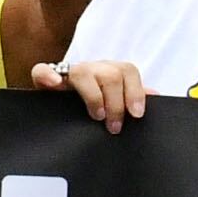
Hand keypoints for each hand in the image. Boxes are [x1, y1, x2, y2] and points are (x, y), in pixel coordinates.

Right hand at [31, 56, 150, 130]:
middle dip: (116, 102)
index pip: (127, 71)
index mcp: (110, 72)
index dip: (135, 91)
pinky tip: (55, 84)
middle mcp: (91, 69)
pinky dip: (48, 75)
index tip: (136, 114)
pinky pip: (42, 70)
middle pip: (110, 74)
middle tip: (115, 127)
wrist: (61, 110)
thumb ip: (132, 97)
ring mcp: (67, 73)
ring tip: (96, 116)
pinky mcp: (45, 79)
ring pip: (82, 71)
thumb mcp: (116, 103)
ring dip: (93, 96)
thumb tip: (156, 95)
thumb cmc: (95, 107)